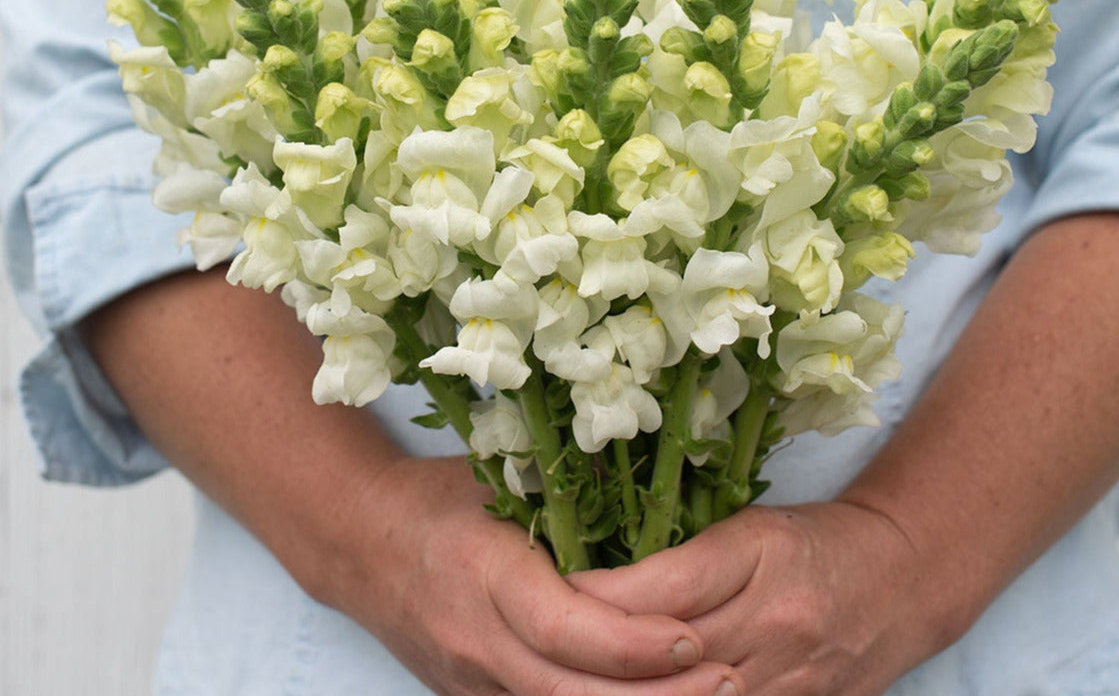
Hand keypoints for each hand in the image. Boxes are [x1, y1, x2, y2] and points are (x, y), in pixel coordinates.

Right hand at [329, 455, 744, 695]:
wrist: (357, 541)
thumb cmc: (436, 497)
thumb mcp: (499, 475)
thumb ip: (569, 490)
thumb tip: (659, 482)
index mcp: (484, 573)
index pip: (566, 628)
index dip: (634, 643)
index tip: (695, 637)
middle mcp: (477, 640)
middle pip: (573, 692)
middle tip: (731, 682)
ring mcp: (473, 680)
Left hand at [568, 501, 937, 695]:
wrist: (902, 578)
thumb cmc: (814, 538)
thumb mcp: (750, 527)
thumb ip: (683, 558)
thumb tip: (597, 587)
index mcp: (758, 554)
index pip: (661, 587)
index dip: (596, 598)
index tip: (548, 594)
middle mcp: (774, 622)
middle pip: (667, 655)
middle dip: (599, 659)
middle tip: (543, 650)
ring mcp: (789, 679)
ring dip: (630, 692)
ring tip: (577, 680)